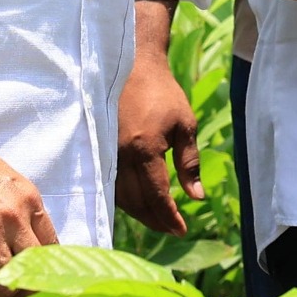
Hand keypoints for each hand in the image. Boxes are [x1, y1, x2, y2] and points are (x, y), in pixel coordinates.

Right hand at [0, 44, 57, 289]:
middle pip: (33, 271)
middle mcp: (15, 219)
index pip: (52, 248)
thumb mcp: (3, 179)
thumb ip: (16, 209)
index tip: (35, 281)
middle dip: (25, 290)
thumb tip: (19, 240)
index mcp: (30, 200)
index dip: (44, 271)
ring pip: (5, 281)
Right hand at [116, 0, 198, 235]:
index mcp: (144, 150)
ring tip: (158, 220)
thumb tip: (196, 197)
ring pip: (120, 198)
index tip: (182, 230)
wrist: (132, 66)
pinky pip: (110, 184)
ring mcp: (106, 152)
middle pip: (136, 203)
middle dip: (156, 221)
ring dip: (139, 214)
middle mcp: (121, 155)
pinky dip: (125, 200)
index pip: (157, 196)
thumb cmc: (163, 93)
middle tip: (173, 229)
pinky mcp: (99, 148)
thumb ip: (189, 163)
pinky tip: (138, 203)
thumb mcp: (185, 125)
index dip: (169, 217)